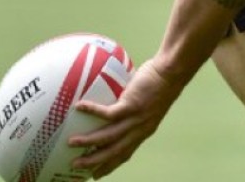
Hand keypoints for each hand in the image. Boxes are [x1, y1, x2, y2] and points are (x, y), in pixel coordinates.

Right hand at [69, 58, 182, 178]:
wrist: (172, 73)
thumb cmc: (161, 84)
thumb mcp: (149, 106)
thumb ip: (134, 112)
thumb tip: (117, 105)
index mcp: (143, 131)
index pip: (125, 154)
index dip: (110, 165)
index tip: (96, 174)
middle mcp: (139, 129)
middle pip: (114, 151)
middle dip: (95, 161)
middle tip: (76, 166)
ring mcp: (135, 119)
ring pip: (109, 136)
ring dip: (88, 142)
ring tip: (71, 143)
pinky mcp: (131, 105)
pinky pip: (108, 113)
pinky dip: (92, 111)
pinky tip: (79, 107)